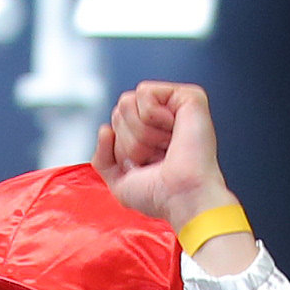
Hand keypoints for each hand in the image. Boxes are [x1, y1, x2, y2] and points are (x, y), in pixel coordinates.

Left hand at [94, 81, 248, 255]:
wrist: (181, 196)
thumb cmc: (159, 195)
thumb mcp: (119, 182)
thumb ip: (102, 160)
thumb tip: (105, 129)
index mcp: (149, 135)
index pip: (114, 123)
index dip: (121, 148)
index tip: (145, 165)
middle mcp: (161, 118)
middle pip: (119, 111)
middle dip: (131, 141)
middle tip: (157, 157)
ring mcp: (174, 105)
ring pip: (127, 102)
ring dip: (142, 133)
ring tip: (166, 146)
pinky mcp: (187, 95)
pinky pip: (144, 93)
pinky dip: (152, 117)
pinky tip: (173, 131)